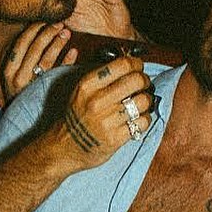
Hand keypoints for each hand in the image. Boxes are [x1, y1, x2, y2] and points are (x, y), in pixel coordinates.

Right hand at [1, 22, 77, 100]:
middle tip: (60, 23)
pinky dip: (66, 61)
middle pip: (34, 49)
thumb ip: (23, 58)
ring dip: (57, 43)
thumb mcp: (15, 76)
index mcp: (8, 70)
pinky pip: (58, 75)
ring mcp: (32, 87)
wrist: (22, 126)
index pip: (21, 43)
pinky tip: (74, 52)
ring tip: (67, 33)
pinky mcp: (45, 94)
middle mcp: (18, 78)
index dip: (33, 29)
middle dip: (48, 33)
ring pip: (46, 60)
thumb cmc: (21, 94)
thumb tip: (41, 32)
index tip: (44, 20)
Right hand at [55, 55, 153, 169]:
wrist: (65, 147)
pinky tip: (136, 119)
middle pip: (137, 80)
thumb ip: (102, 76)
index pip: (122, 65)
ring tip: (140, 104)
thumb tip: (130, 63)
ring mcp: (106, 121)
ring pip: (143, 101)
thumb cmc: (77, 116)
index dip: (136, 64)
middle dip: (145, 81)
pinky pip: (143, 122)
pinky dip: (144, 119)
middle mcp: (96, 102)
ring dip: (146, 101)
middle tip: (143, 85)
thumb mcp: (81, 91)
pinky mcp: (115, 138)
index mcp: (87, 85)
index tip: (138, 68)